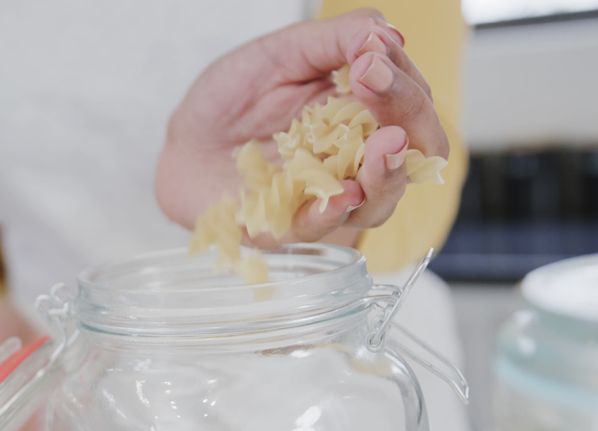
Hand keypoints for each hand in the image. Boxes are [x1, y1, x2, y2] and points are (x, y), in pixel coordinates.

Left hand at [155, 9, 448, 247]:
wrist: (182, 139)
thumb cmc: (234, 97)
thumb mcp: (284, 52)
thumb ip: (337, 39)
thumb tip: (389, 35)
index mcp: (366, 115)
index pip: (415, 106)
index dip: (405, 83)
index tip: (374, 58)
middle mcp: (359, 162)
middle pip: (415, 154)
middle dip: (408, 119)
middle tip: (378, 85)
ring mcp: (326, 199)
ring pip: (379, 201)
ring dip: (387, 173)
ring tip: (384, 144)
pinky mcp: (285, 226)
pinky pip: (317, 228)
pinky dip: (332, 212)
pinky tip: (341, 193)